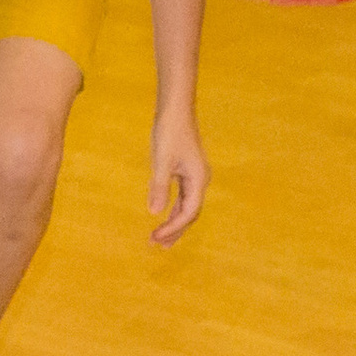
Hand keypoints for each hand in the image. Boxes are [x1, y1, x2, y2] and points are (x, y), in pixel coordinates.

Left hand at [148, 112, 207, 244]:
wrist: (176, 109)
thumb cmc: (169, 132)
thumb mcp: (161, 161)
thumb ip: (159, 187)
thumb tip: (155, 212)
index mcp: (198, 179)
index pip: (188, 212)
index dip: (173, 228)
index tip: (156, 237)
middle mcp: (200, 180)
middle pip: (190, 213)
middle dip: (175, 230)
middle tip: (158, 245)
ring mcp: (194, 176)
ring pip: (187, 206)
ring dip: (175, 222)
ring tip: (161, 238)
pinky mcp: (187, 170)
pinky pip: (183, 196)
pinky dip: (174, 209)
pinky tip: (164, 215)